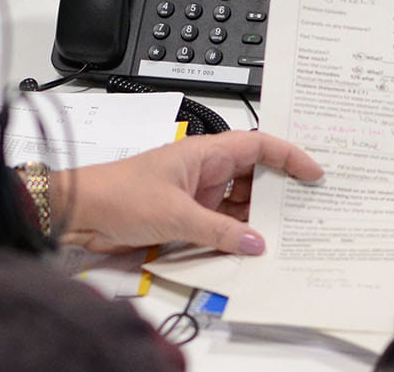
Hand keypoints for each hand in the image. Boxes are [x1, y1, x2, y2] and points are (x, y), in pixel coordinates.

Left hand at [58, 131, 322, 254]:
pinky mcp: (185, 217)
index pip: (258, 145)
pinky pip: (221, 224)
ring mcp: (195, 194)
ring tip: (289, 233)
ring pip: (239, 203)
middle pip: (254, 176)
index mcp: (204, 153)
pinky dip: (236, 234)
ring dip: (258, 217)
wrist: (80, 212)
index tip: (314, 173)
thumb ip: (218, 231)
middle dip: (280, 190)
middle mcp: (204, 170)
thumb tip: (257, 243)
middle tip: (310, 208)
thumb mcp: (175, 215)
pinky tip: (252, 248)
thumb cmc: (120, 196)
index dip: (289, 156)